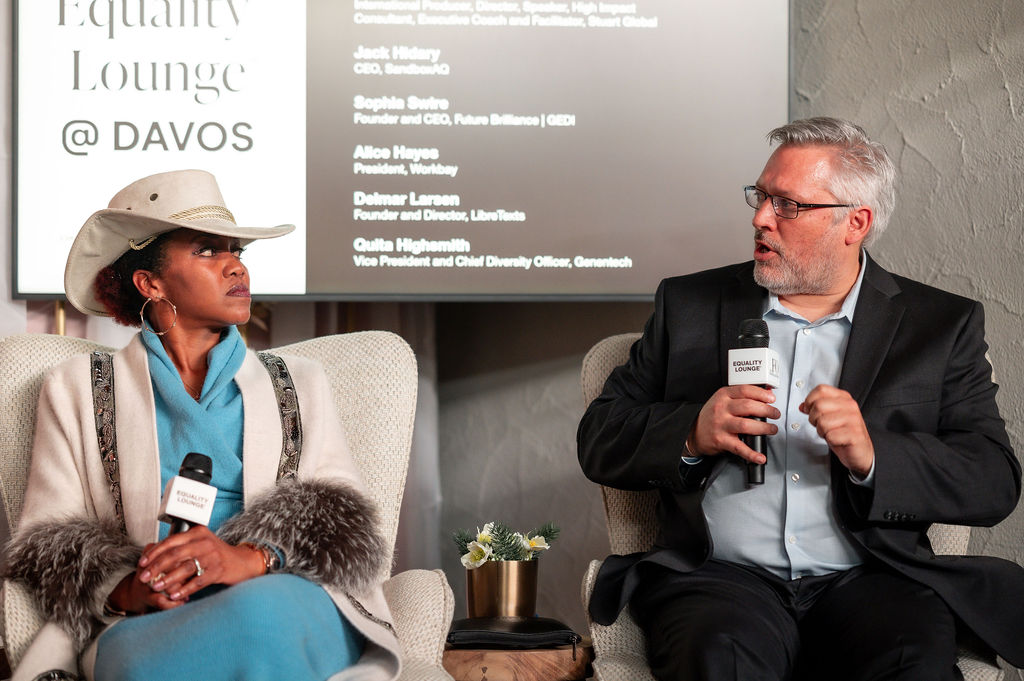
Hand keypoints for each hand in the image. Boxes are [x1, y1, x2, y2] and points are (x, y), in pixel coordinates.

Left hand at [109, 527, 265, 611]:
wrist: (242, 562)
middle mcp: (205, 542)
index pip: (171, 541)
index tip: (142, 563)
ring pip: (185, 567)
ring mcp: (213, 556)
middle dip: (157, 567)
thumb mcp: (200, 544)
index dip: (154, 552)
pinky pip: (198, 581)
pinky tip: (175, 596)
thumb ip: (182, 546)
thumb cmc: (216, 554)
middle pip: (175, 554)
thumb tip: (155, 555)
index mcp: (198, 533)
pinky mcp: (219, 570)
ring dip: (168, 579)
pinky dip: (185, 589)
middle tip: (144, 577)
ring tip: (156, 587)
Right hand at [690, 385, 779, 463]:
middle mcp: (721, 409)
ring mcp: (721, 425)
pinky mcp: (721, 441)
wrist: (694, 433)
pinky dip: (752, 454)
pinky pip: (739, 448)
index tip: (772, 398)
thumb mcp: (723, 400)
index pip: (745, 390)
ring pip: (746, 425)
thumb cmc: (711, 416)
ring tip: (772, 429)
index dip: (761, 394)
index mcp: (723, 396)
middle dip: (767, 410)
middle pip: (748, 406)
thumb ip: (742, 396)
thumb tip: (767, 393)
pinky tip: (760, 456)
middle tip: (775, 414)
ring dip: (764, 428)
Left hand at [799, 384, 873, 477]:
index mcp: (844, 398)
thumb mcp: (829, 416)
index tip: (810, 410)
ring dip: (822, 431)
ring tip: (831, 433)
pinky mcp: (855, 434)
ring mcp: (854, 419)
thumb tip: (802, 406)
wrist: (860, 451)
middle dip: (814, 419)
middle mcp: (850, 406)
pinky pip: (831, 436)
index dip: (810, 401)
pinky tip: (838, 440)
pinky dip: (830, 440)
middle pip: (818, 406)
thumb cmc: (843, 433)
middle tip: (822, 425)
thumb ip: (816, 408)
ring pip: (822, 422)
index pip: (821, 390)